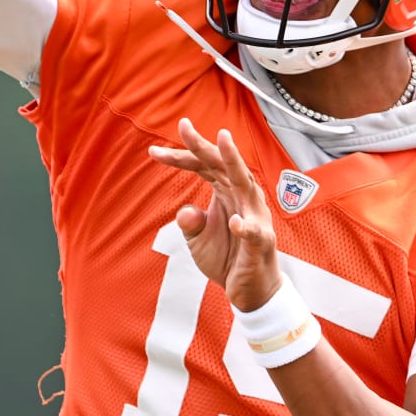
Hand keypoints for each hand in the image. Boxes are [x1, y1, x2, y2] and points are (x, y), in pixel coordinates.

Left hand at [148, 118, 281, 310]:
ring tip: (222, 141)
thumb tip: (184, 212)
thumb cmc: (228, 258)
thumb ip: (189, 223)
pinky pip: (254, 233)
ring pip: (245, 183)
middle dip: (203, 145)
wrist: (251, 291)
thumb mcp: (198, 240)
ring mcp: (255, 217)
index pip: (203, 167)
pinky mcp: (261, 243)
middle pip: (222, 164)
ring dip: (234, 161)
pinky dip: (247, 227)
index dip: (180, 157)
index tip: (154, 151)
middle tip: (183, 125)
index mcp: (227, 192)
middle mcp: (243, 197)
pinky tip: (236, 223)